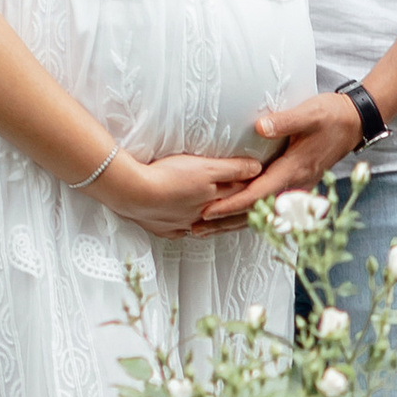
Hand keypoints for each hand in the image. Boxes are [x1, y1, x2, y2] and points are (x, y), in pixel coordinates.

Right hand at [99, 150, 267, 237]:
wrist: (132, 193)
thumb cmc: (167, 176)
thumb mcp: (205, 167)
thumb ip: (232, 168)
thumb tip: (257, 169)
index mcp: (213, 198)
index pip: (240, 194)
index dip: (253, 188)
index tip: (264, 184)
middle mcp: (202, 215)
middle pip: (225, 212)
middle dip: (239, 207)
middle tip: (250, 203)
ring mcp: (182, 223)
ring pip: (203, 223)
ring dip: (214, 220)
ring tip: (219, 215)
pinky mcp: (164, 228)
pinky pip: (180, 229)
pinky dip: (187, 226)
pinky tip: (189, 225)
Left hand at [195, 91, 364, 229]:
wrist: (356, 123)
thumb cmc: (332, 116)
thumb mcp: (309, 114)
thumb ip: (284, 121)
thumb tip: (260, 127)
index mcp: (294, 170)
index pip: (257, 194)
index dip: (231, 205)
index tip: (207, 212)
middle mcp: (295, 185)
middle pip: (256, 212)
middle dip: (225, 221)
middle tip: (196, 227)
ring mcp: (298, 188)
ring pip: (264, 213)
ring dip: (235, 222)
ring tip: (208, 228)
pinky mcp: (298, 185)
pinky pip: (272, 207)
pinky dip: (251, 215)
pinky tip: (237, 217)